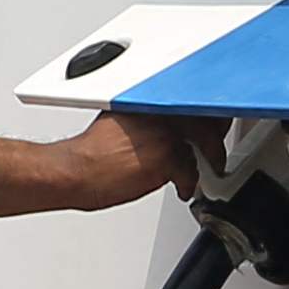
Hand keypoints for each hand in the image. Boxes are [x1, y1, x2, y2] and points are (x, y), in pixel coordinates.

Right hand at [73, 111, 206, 201]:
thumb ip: (147, 122)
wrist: (73, 171)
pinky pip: (191, 171)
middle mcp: (158, 111)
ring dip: (206, 163)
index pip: (190, 100)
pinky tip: (183, 189)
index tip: (214, 126)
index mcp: (146, 99)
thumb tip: (162, 133)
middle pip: (205, 120)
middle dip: (214, 140)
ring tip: (201, 174)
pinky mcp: (167, 157)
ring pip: (202, 145)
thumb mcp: (119, 123)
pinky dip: (190, 184)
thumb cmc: (88, 153)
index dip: (207, 115)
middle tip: (215, 155)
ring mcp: (165, 133)